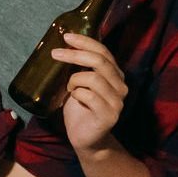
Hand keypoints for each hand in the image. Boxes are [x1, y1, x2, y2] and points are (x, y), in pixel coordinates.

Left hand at [53, 32, 128, 151]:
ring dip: (74, 81)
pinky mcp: (109, 115)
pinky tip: (75, 100)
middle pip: (100, 61)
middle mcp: (121, 86)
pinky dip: (76, 95)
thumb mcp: (79, 84)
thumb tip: (65, 45)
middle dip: (75, 54)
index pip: (104, 52)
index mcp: (115, 75)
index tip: (66, 36)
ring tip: (70, 89)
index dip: (85, 42)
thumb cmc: (80, 110)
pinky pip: (88, 96)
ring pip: (92, 78)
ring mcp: (117, 101)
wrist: (86, 140)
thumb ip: (80, 67)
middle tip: (56, 53)